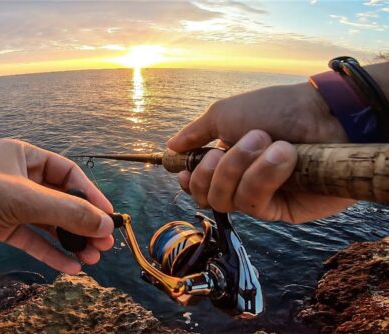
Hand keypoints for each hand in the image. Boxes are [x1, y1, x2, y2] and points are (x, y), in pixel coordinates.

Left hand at [0, 139, 113, 273]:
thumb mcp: (18, 199)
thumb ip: (64, 211)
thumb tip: (103, 224)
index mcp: (23, 157)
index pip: (68, 173)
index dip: (90, 194)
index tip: (109, 216)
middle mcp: (18, 178)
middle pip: (60, 199)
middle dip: (82, 222)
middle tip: (104, 243)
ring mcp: (6, 204)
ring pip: (47, 222)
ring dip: (69, 240)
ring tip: (91, 258)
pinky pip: (29, 239)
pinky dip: (48, 252)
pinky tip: (67, 266)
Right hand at [168, 82, 355, 222]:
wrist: (323, 115)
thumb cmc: (275, 108)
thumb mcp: (225, 113)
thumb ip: (195, 133)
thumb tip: (169, 146)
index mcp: (226, 159)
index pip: (198, 183)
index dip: (189, 180)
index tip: (184, 171)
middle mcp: (241, 180)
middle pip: (206, 197)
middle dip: (215, 170)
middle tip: (228, 147)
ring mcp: (262, 196)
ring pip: (227, 201)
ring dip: (241, 168)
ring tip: (267, 142)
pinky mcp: (282, 210)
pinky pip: (254, 204)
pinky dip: (263, 177)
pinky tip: (283, 157)